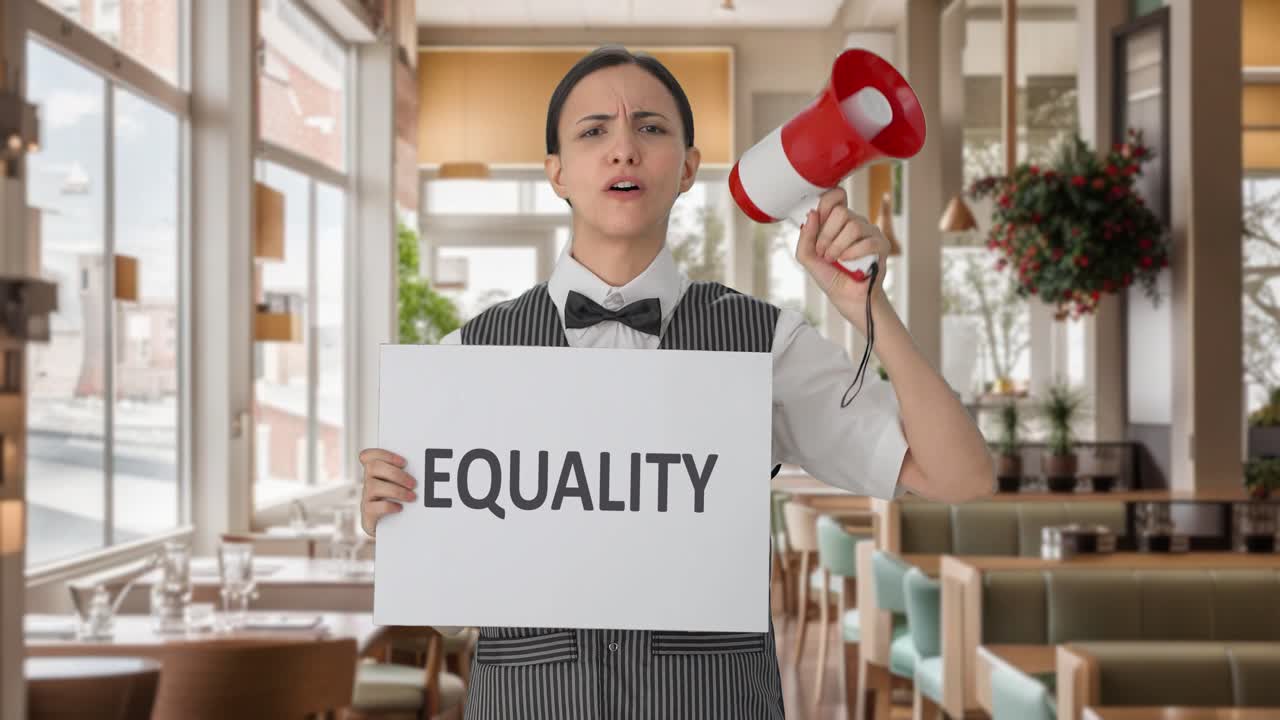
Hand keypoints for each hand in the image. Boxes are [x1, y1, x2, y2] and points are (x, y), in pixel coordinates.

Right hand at [359, 448, 416, 536]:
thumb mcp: (401, 484)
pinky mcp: (368, 512)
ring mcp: (366, 497)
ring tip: (412, 497)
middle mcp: (368, 481)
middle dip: (396, 474)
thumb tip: (423, 469)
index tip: (404, 462)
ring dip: (396, 491)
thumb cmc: (399, 499)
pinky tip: (400, 508)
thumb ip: (405, 474)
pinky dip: (388, 506)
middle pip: (373, 467)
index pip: (368, 455)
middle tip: (414, 484)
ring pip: (373, 486)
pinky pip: (373, 506)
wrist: (390, 527)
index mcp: (375, 471)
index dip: (384, 455)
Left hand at [794, 186, 890, 335]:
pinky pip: (867, 241)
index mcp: (838, 221)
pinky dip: (852, 254)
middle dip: (826, 235)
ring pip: (854, 226)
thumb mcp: (808, 257)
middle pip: (841, 212)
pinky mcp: (881, 245)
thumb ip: (806, 237)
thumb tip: (812, 214)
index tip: (818, 222)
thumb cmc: (831, 276)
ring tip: (834, 260)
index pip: (836, 196)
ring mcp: (870, 232)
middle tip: (823, 253)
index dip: (826, 204)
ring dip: (838, 247)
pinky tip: (848, 263)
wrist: (846, 298)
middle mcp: (855, 222)